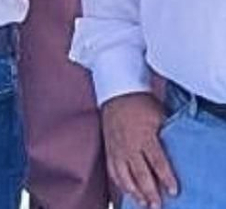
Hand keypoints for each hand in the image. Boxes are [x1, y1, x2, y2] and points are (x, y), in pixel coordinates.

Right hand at [101, 92, 177, 208]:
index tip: (173, 191)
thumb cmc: (140, 102)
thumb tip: (178, 150)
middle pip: (139, 173)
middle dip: (149, 191)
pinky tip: (127, 190)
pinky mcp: (108, 147)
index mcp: (144, 136)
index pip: (157, 161)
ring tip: (142, 202)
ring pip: (123, 174)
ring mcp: (117, 147)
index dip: (166, 178)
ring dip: (133, 191)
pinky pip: (112, 169)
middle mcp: (129, 144)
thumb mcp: (159, 115)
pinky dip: (119, 182)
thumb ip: (166, 134)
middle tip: (156, 205)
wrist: (116, 90)